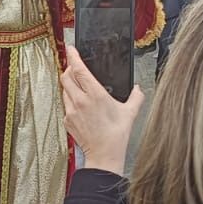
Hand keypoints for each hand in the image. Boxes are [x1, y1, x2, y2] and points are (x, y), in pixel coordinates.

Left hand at [59, 46, 144, 175]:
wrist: (104, 155)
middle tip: (75, 66)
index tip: (71, 48)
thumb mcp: (130, 113)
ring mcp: (71, 111)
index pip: (79, 69)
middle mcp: (80, 101)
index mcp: (95, 95)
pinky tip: (79, 104)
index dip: (73, 56)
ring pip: (64, 89)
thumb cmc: (116, 135)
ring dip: (69, 84)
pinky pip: (65, 104)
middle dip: (69, 68)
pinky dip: (70, 99)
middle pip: (66, 76)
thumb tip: (138, 89)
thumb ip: (136, 97)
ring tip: (79, 85)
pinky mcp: (68, 120)